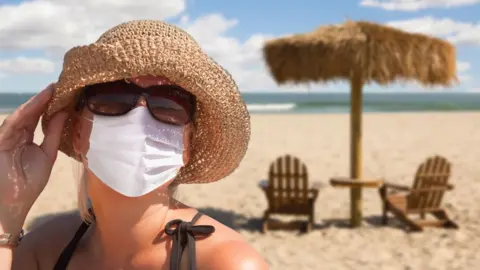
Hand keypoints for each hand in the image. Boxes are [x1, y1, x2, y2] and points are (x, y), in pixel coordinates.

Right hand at [0, 84, 67, 233]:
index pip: (39, 117)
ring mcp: (6, 135)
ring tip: (54, 89)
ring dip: (38, 101)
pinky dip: (27, 112)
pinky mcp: (0, 139)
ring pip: (23, 114)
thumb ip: (53, 133)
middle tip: (62, 84)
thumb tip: (65, 112)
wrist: (13, 203)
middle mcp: (15, 134)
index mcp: (26, 138)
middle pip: (32, 112)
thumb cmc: (29, 182)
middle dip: (46, 98)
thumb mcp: (47, 154)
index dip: (52, 104)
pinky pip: (14, 122)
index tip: (67, 92)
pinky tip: (39, 102)